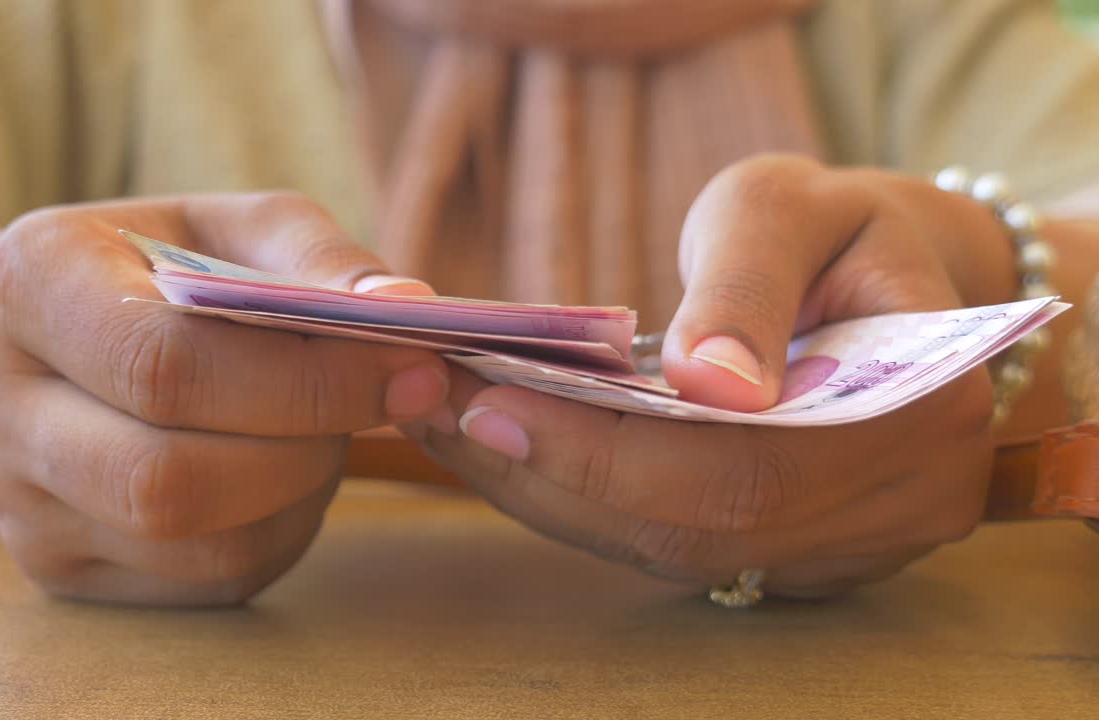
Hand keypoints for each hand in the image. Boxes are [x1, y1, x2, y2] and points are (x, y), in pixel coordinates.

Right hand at [0, 194, 447, 605]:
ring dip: (301, 491)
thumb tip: (406, 308)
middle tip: (386, 403)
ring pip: (193, 542)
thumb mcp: (232, 228)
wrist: (61, 335)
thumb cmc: (163, 267)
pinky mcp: (59, 566)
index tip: (411, 366)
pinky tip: (286, 473)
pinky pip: (204, 578)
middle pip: (167, 477)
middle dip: (310, 446)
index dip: (307, 379)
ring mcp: (16, 501)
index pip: (166, 365)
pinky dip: (280, 530)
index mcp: (27, 284)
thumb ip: (318, 258)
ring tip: (325, 430)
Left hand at [406, 155, 1015, 596]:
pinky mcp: (799, 551)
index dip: (612, 453)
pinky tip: (509, 447)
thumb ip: (750, 288)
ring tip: (451, 421)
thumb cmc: (834, 228)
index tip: (492, 403)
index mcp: (924, 406)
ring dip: (549, 493)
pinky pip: (675, 546)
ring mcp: (854, 542)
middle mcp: (903, 500)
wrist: (882, 278)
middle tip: (436, 408)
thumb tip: (710, 383)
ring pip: (675, 551)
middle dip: (553, 475)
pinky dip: (583, 500)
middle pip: (700, 528)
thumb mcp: (790, 210)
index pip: (748, 468)